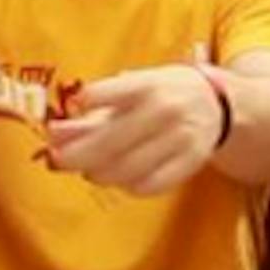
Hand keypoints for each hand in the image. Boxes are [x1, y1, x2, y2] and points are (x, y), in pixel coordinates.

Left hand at [46, 65, 222, 195]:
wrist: (216, 104)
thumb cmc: (160, 93)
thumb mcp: (131, 89)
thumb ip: (92, 110)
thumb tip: (53, 133)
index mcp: (146, 84)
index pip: (100, 94)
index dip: (78, 107)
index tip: (61, 120)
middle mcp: (165, 109)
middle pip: (108, 141)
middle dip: (74, 155)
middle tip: (56, 160)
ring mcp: (180, 137)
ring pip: (126, 169)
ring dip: (98, 174)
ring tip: (90, 170)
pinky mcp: (190, 162)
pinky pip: (149, 185)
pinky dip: (127, 185)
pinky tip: (120, 178)